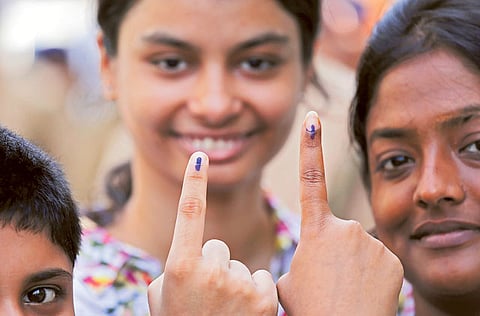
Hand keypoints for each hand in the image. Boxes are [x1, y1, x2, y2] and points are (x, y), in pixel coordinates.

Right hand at [148, 152, 277, 315]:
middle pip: (218, 248)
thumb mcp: (163, 299)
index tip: (199, 158)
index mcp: (180, 268)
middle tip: (209, 300)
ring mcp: (241, 284)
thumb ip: (174, 269)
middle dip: (214, 268)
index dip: (194, 184)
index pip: (189, 215)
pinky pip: (262, 278)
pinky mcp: (266, 297)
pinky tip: (248, 315)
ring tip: (227, 314)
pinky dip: (256, 293)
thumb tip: (188, 250)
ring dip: (235, 284)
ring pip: (241, 266)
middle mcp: (211, 272)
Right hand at [277, 111, 403, 315]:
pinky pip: (378, 259)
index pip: (311, 179)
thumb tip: (312, 259)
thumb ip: (301, 258)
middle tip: (328, 283)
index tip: (311, 119)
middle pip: (337, 232)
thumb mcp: (289, 281)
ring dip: (351, 265)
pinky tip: (364, 292)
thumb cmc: (309, 309)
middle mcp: (345, 228)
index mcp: (316, 230)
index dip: (309, 147)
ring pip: (358, 247)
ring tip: (345, 291)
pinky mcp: (392, 257)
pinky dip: (371, 274)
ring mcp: (370, 242)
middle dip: (332, 252)